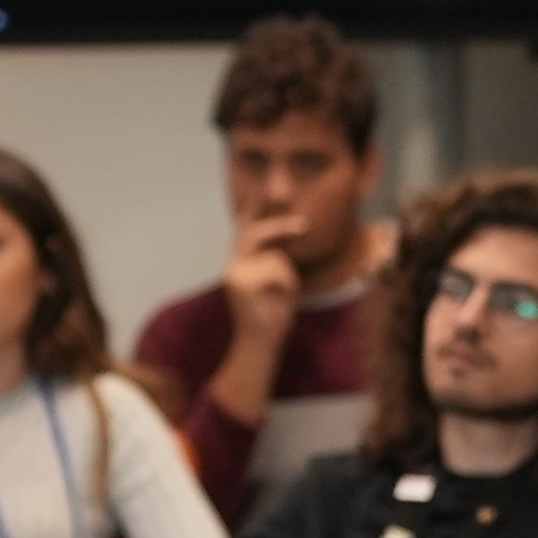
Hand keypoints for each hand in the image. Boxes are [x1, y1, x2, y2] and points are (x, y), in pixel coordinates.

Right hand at [223, 214, 305, 345]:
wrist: (259, 346)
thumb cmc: (272, 317)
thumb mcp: (277, 282)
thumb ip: (276, 259)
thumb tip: (289, 231)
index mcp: (239, 263)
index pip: (245, 229)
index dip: (255, 209)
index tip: (265, 191)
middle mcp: (233, 265)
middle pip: (254, 232)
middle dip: (280, 225)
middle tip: (305, 225)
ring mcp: (234, 272)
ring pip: (275, 257)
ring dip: (288, 277)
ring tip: (282, 298)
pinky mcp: (241, 282)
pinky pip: (278, 270)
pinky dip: (287, 285)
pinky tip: (278, 302)